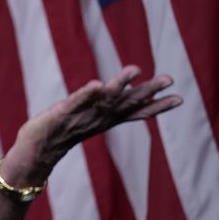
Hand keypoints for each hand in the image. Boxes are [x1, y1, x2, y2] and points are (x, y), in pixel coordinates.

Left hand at [17, 66, 181, 173]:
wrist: (38, 150)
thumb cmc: (65, 132)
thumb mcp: (93, 119)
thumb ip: (111, 106)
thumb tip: (131, 95)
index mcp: (107, 119)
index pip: (136, 112)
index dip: (158, 106)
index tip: (180, 99)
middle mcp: (98, 118)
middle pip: (127, 103)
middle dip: (148, 91)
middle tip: (169, 79)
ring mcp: (81, 115)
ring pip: (104, 99)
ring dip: (120, 84)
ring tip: (135, 69)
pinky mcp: (61, 113)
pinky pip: (76, 102)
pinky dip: (87, 94)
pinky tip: (98, 84)